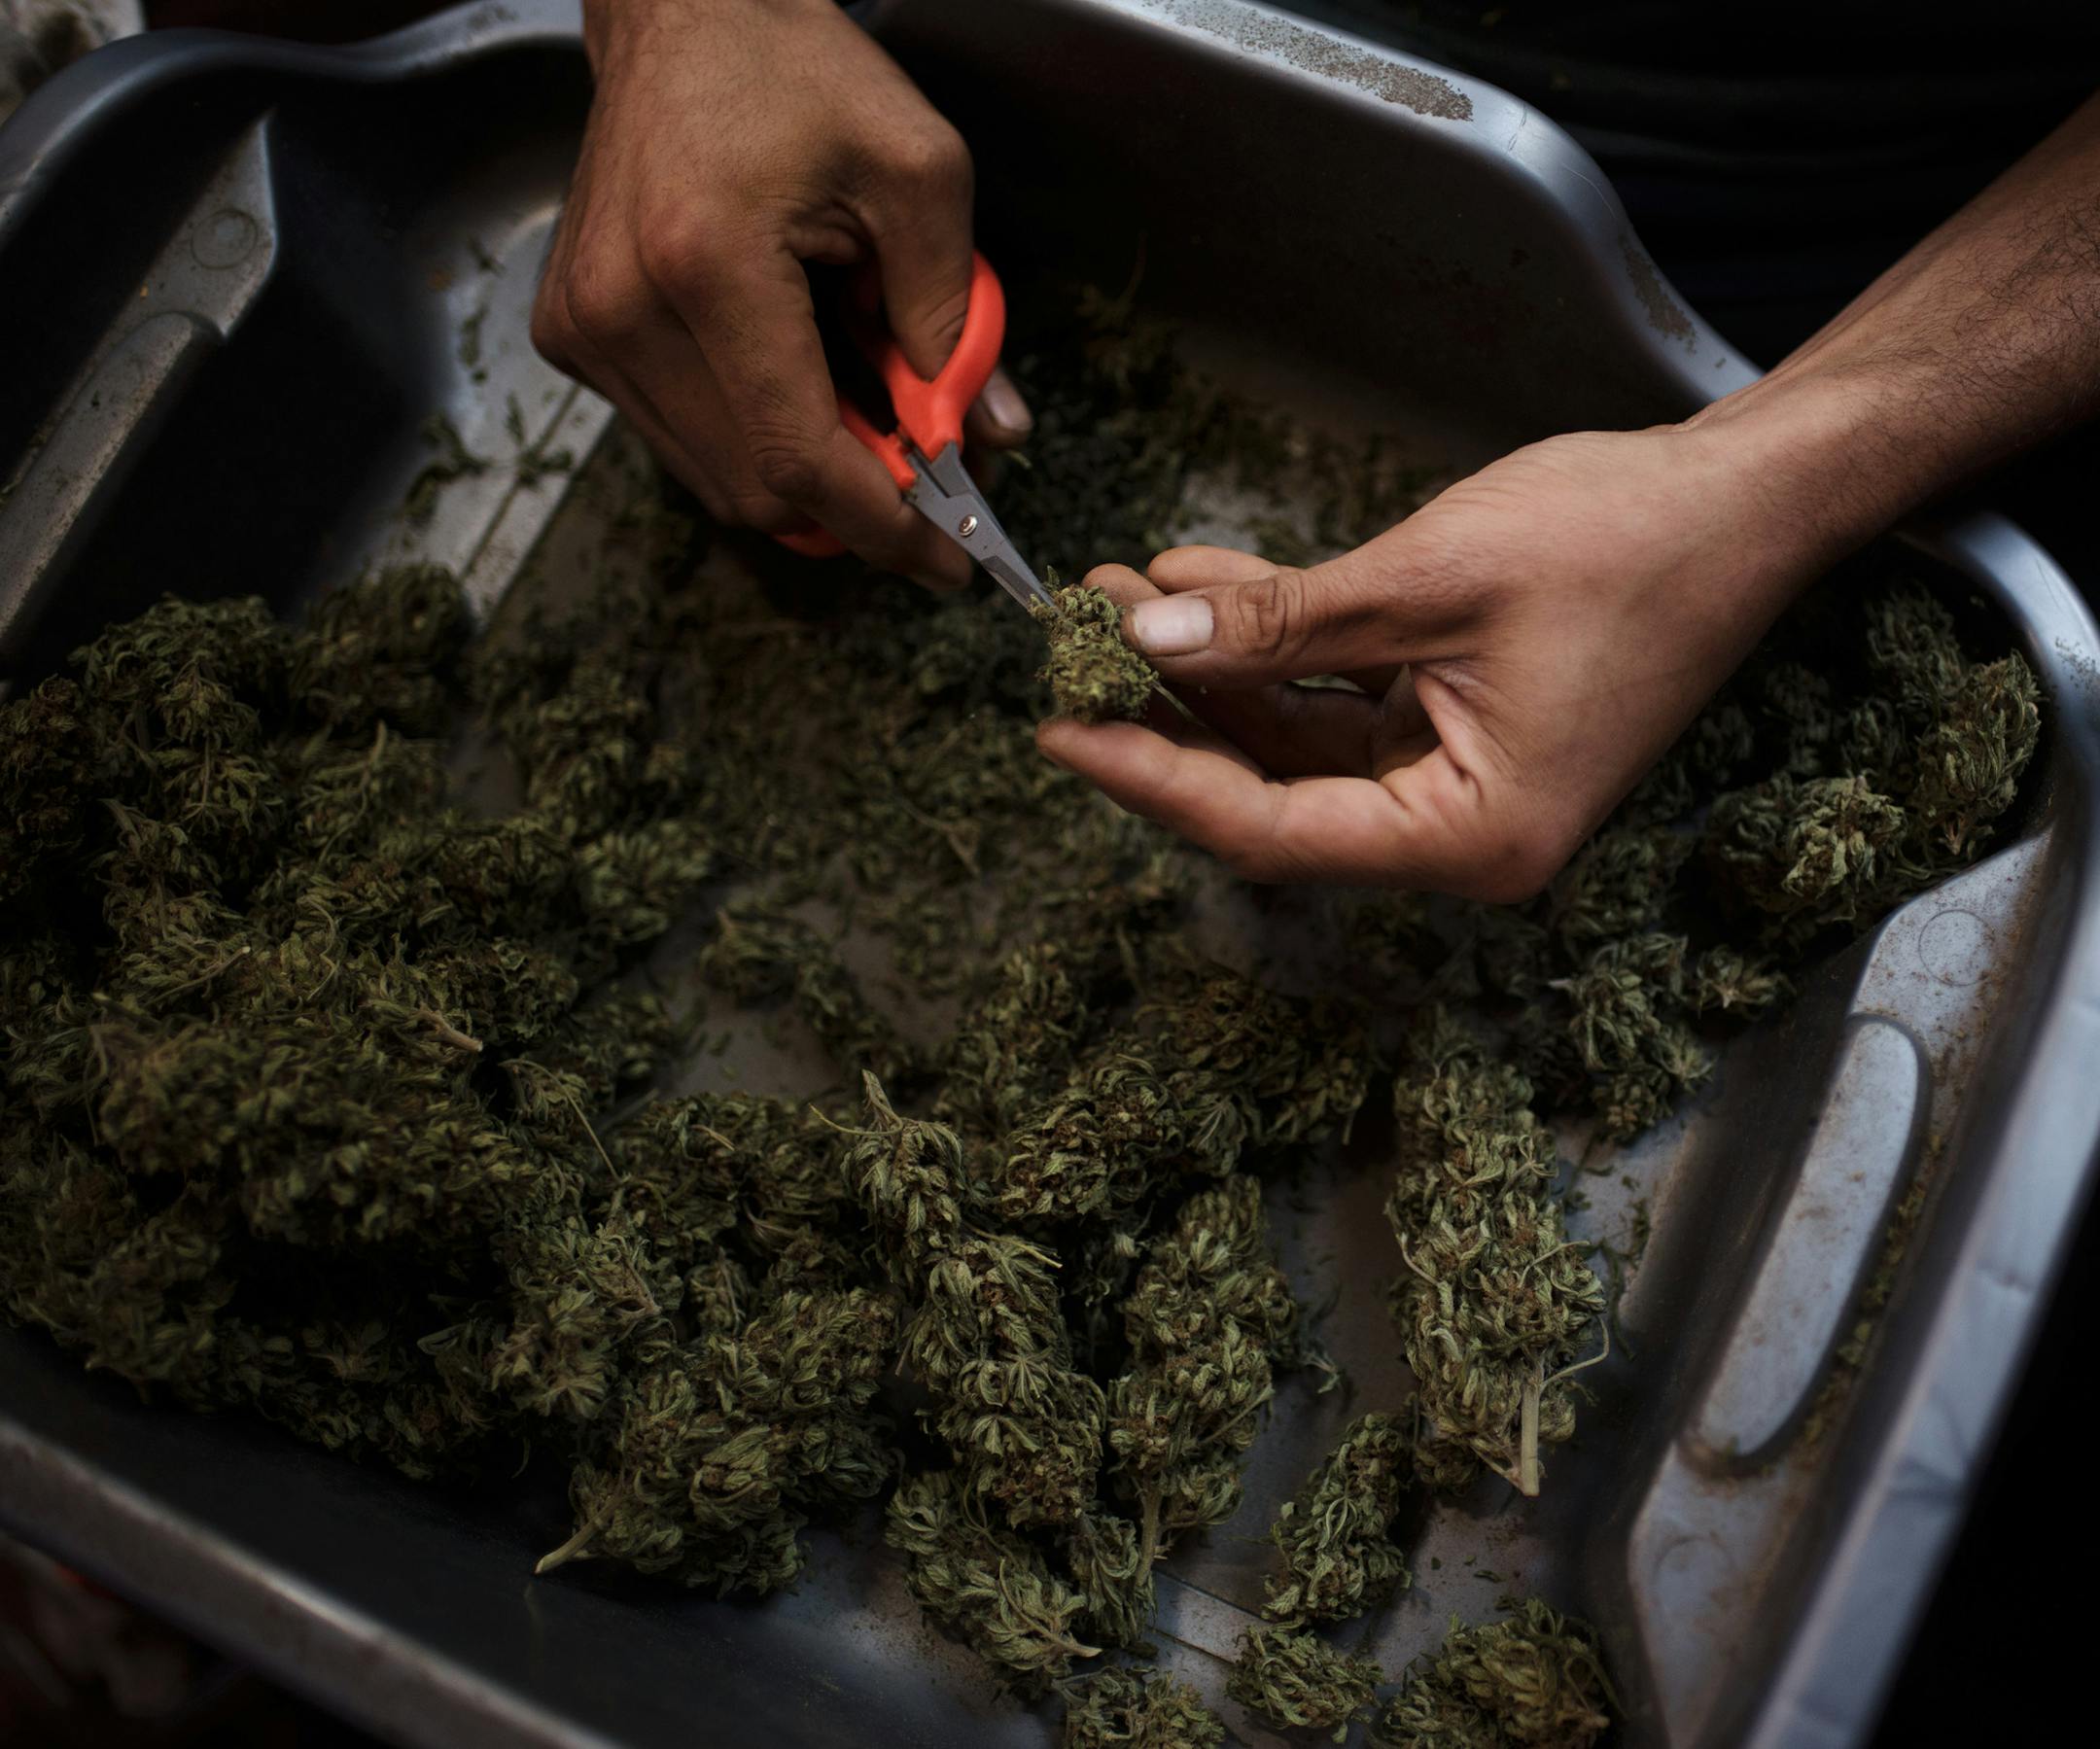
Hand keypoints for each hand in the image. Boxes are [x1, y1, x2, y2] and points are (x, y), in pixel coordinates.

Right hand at [532, 0, 1029, 586]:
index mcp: (707, 265)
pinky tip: (796, 381)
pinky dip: (750, 438)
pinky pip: (678, 437)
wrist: (682, 16)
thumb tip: (985, 435)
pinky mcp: (573, 334)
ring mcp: (586, 327)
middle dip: (854, 508)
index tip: (947, 558)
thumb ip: (956, 315)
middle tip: (928, 481)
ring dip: (802, 476)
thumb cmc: (796, 74)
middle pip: (754, 490)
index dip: (881, 526)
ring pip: (714, 479)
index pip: (796, 457)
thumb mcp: (917, 172)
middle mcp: (624, 308)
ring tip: (868, 418)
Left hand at [1037, 404, 1876, 898]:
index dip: (1151, 780)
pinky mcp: (1454, 725)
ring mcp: (1457, 780)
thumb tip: (1148, 644)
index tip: (1056, 728)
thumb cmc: (1624, 540)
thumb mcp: (1430, 578)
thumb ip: (1285, 623)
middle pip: (1268, 793)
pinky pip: (1334, 700)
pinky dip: (1273, 644)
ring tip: (1119, 591)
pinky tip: (1197, 581)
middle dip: (1169, 709)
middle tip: (1074, 639)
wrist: (1745, 498)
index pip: (1267, 831)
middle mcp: (1459, 832)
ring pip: (1291, 741)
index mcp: (1470, 837)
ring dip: (1211, 665)